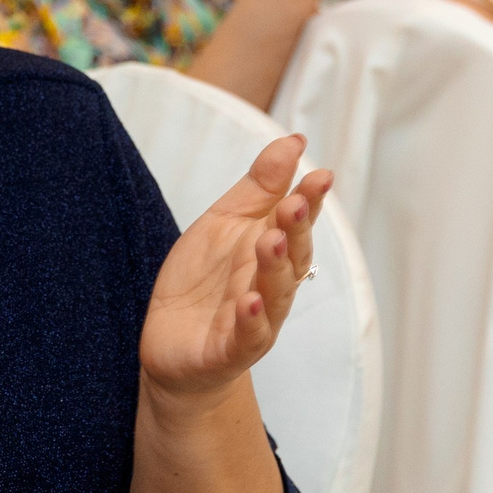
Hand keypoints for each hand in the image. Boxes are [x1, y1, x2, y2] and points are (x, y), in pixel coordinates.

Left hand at [140, 136, 328, 407]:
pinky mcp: (229, 350)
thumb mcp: (224, 223)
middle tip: (295, 204)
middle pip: (292, 257)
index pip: (297, 223)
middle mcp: (270, 286)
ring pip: (274, 294)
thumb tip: (294, 141)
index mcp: (271, 252)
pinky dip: (250, 320)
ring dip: (275, 269)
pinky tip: (248, 301)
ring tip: (272, 242)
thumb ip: (260, 187)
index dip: (310, 200)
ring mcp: (254, 320)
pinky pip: (246, 336)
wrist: (172, 344)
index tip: (320, 174)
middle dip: (296, 230)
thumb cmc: (204, 281)